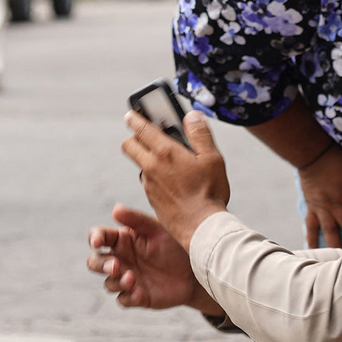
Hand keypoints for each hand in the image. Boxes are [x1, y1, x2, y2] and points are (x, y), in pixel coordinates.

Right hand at [87, 205, 220, 311]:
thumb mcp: (157, 230)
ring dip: (117, 281)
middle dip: (100, 265)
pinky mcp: (137, 297)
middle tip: (115, 266)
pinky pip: (124, 300)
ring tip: (132, 278)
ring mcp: (127, 279)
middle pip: (95, 263)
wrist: (195, 270)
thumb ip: (136, 220)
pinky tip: (139, 293)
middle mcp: (121, 260)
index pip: (99, 237)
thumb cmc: (175, 244)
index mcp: (122, 240)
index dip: (94, 239)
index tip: (97, 243)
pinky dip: (128, 297)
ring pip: (109, 283)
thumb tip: (115, 209)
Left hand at [121, 110, 230, 248]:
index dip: (135, 118)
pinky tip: (172, 180)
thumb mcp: (212, 158)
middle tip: (146, 135)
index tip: (131, 115)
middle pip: (129, 146)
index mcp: (166, 152)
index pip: (142, 128)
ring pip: (139, 164)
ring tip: (167, 159)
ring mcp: (149, 184)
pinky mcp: (152, 198)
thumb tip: (191, 117)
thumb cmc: (210, 192)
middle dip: (133, 137)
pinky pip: (148, 181)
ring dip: (146, 158)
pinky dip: (154, 175)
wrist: (201, 226)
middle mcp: (152, 167)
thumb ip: (200, 134)